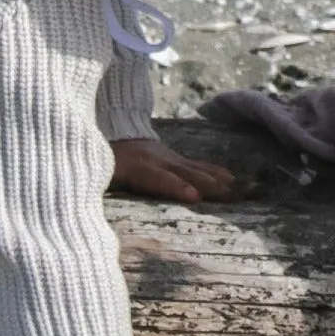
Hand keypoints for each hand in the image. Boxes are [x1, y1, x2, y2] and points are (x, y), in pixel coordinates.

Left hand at [108, 137, 245, 204]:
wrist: (119, 131)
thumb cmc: (106, 161)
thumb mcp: (96, 171)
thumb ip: (95, 184)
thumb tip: (89, 203)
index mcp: (138, 168)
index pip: (158, 178)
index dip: (176, 187)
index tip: (194, 197)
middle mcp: (160, 162)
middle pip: (188, 175)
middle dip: (212, 186)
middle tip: (234, 196)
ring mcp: (173, 160)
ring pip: (200, 171)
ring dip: (223, 182)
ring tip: (244, 190)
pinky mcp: (180, 160)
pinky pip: (203, 167)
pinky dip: (220, 174)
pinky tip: (235, 181)